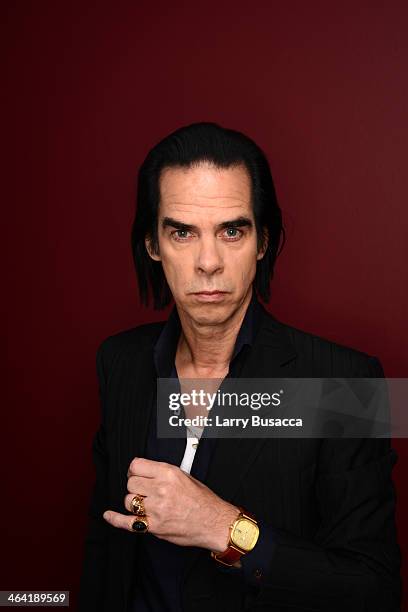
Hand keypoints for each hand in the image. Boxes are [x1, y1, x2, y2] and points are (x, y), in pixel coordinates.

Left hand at [102, 457, 239, 550]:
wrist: (214, 522)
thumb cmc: (202, 500)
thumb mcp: (185, 476)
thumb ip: (163, 472)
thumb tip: (145, 471)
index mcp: (168, 473)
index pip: (136, 465)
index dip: (135, 470)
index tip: (137, 473)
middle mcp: (160, 489)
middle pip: (131, 483)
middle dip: (135, 485)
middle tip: (144, 489)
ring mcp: (156, 509)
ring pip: (129, 500)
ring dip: (134, 501)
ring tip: (146, 503)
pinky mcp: (154, 526)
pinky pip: (127, 522)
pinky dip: (115, 519)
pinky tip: (109, 515)